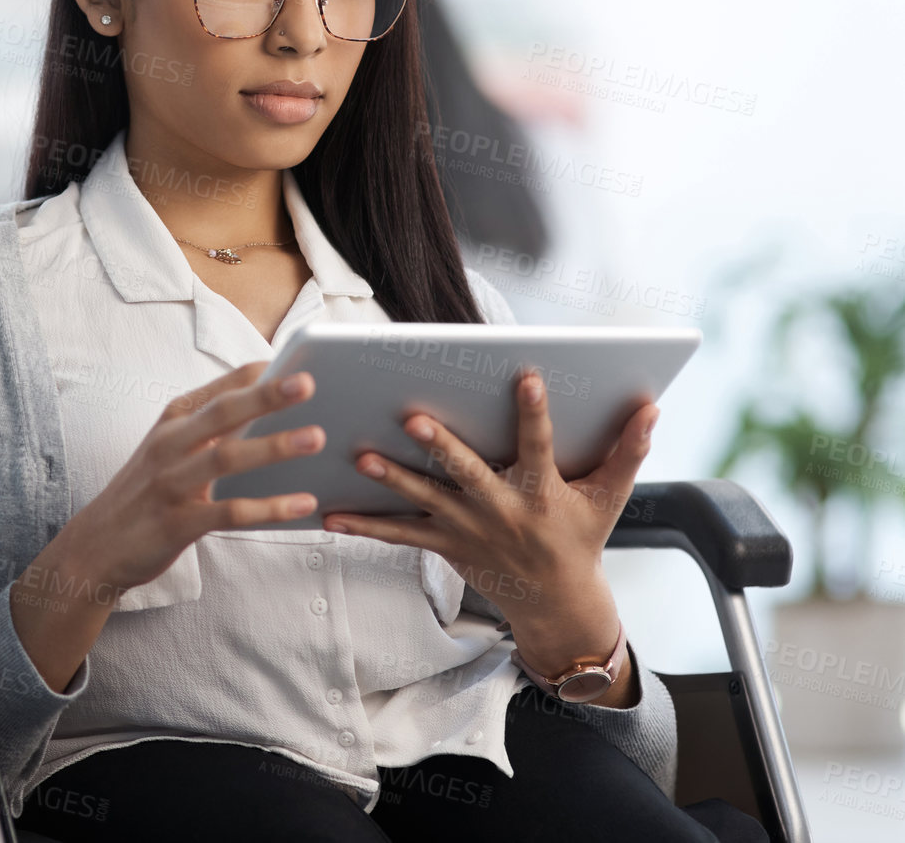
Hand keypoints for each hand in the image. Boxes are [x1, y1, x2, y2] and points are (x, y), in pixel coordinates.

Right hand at [57, 360, 326, 596]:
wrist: (94, 547)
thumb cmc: (143, 494)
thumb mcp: (166, 451)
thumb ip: (208, 429)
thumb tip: (263, 406)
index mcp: (171, 423)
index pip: (218, 390)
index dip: (255, 374)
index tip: (294, 358)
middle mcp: (169, 447)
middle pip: (222, 413)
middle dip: (266, 396)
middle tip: (308, 382)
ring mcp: (171, 485)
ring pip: (227, 458)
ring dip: (273, 446)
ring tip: (315, 437)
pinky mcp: (178, 523)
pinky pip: (229, 512)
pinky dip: (269, 508)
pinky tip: (303, 504)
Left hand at [321, 367, 658, 673]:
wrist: (556, 604)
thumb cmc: (581, 538)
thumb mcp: (609, 499)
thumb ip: (628, 451)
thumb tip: (652, 407)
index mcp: (542, 493)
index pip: (539, 445)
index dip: (535, 413)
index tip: (525, 376)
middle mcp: (501, 510)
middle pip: (467, 473)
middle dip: (440, 446)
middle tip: (411, 418)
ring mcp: (468, 529)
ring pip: (423, 501)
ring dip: (390, 479)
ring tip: (359, 456)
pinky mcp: (444, 545)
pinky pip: (398, 534)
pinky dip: (363, 524)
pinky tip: (328, 513)